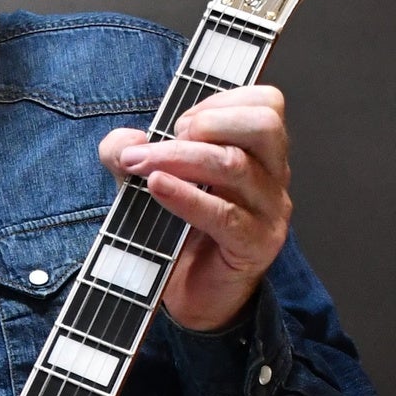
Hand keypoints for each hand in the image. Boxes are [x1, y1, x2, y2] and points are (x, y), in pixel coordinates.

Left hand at [97, 85, 291, 333]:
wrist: (191, 295)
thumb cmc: (180, 231)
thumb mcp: (149, 178)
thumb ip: (130, 152)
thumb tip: (123, 144)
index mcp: (259, 152)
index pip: (265, 104)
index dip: (221, 101)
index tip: (179, 120)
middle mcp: (273, 176)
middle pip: (264, 125)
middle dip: (209, 121)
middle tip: (171, 136)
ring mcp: (269, 212)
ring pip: (236, 166)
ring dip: (179, 158)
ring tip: (140, 164)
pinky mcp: (256, 246)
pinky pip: (225, 215)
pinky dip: (186, 196)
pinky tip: (156, 188)